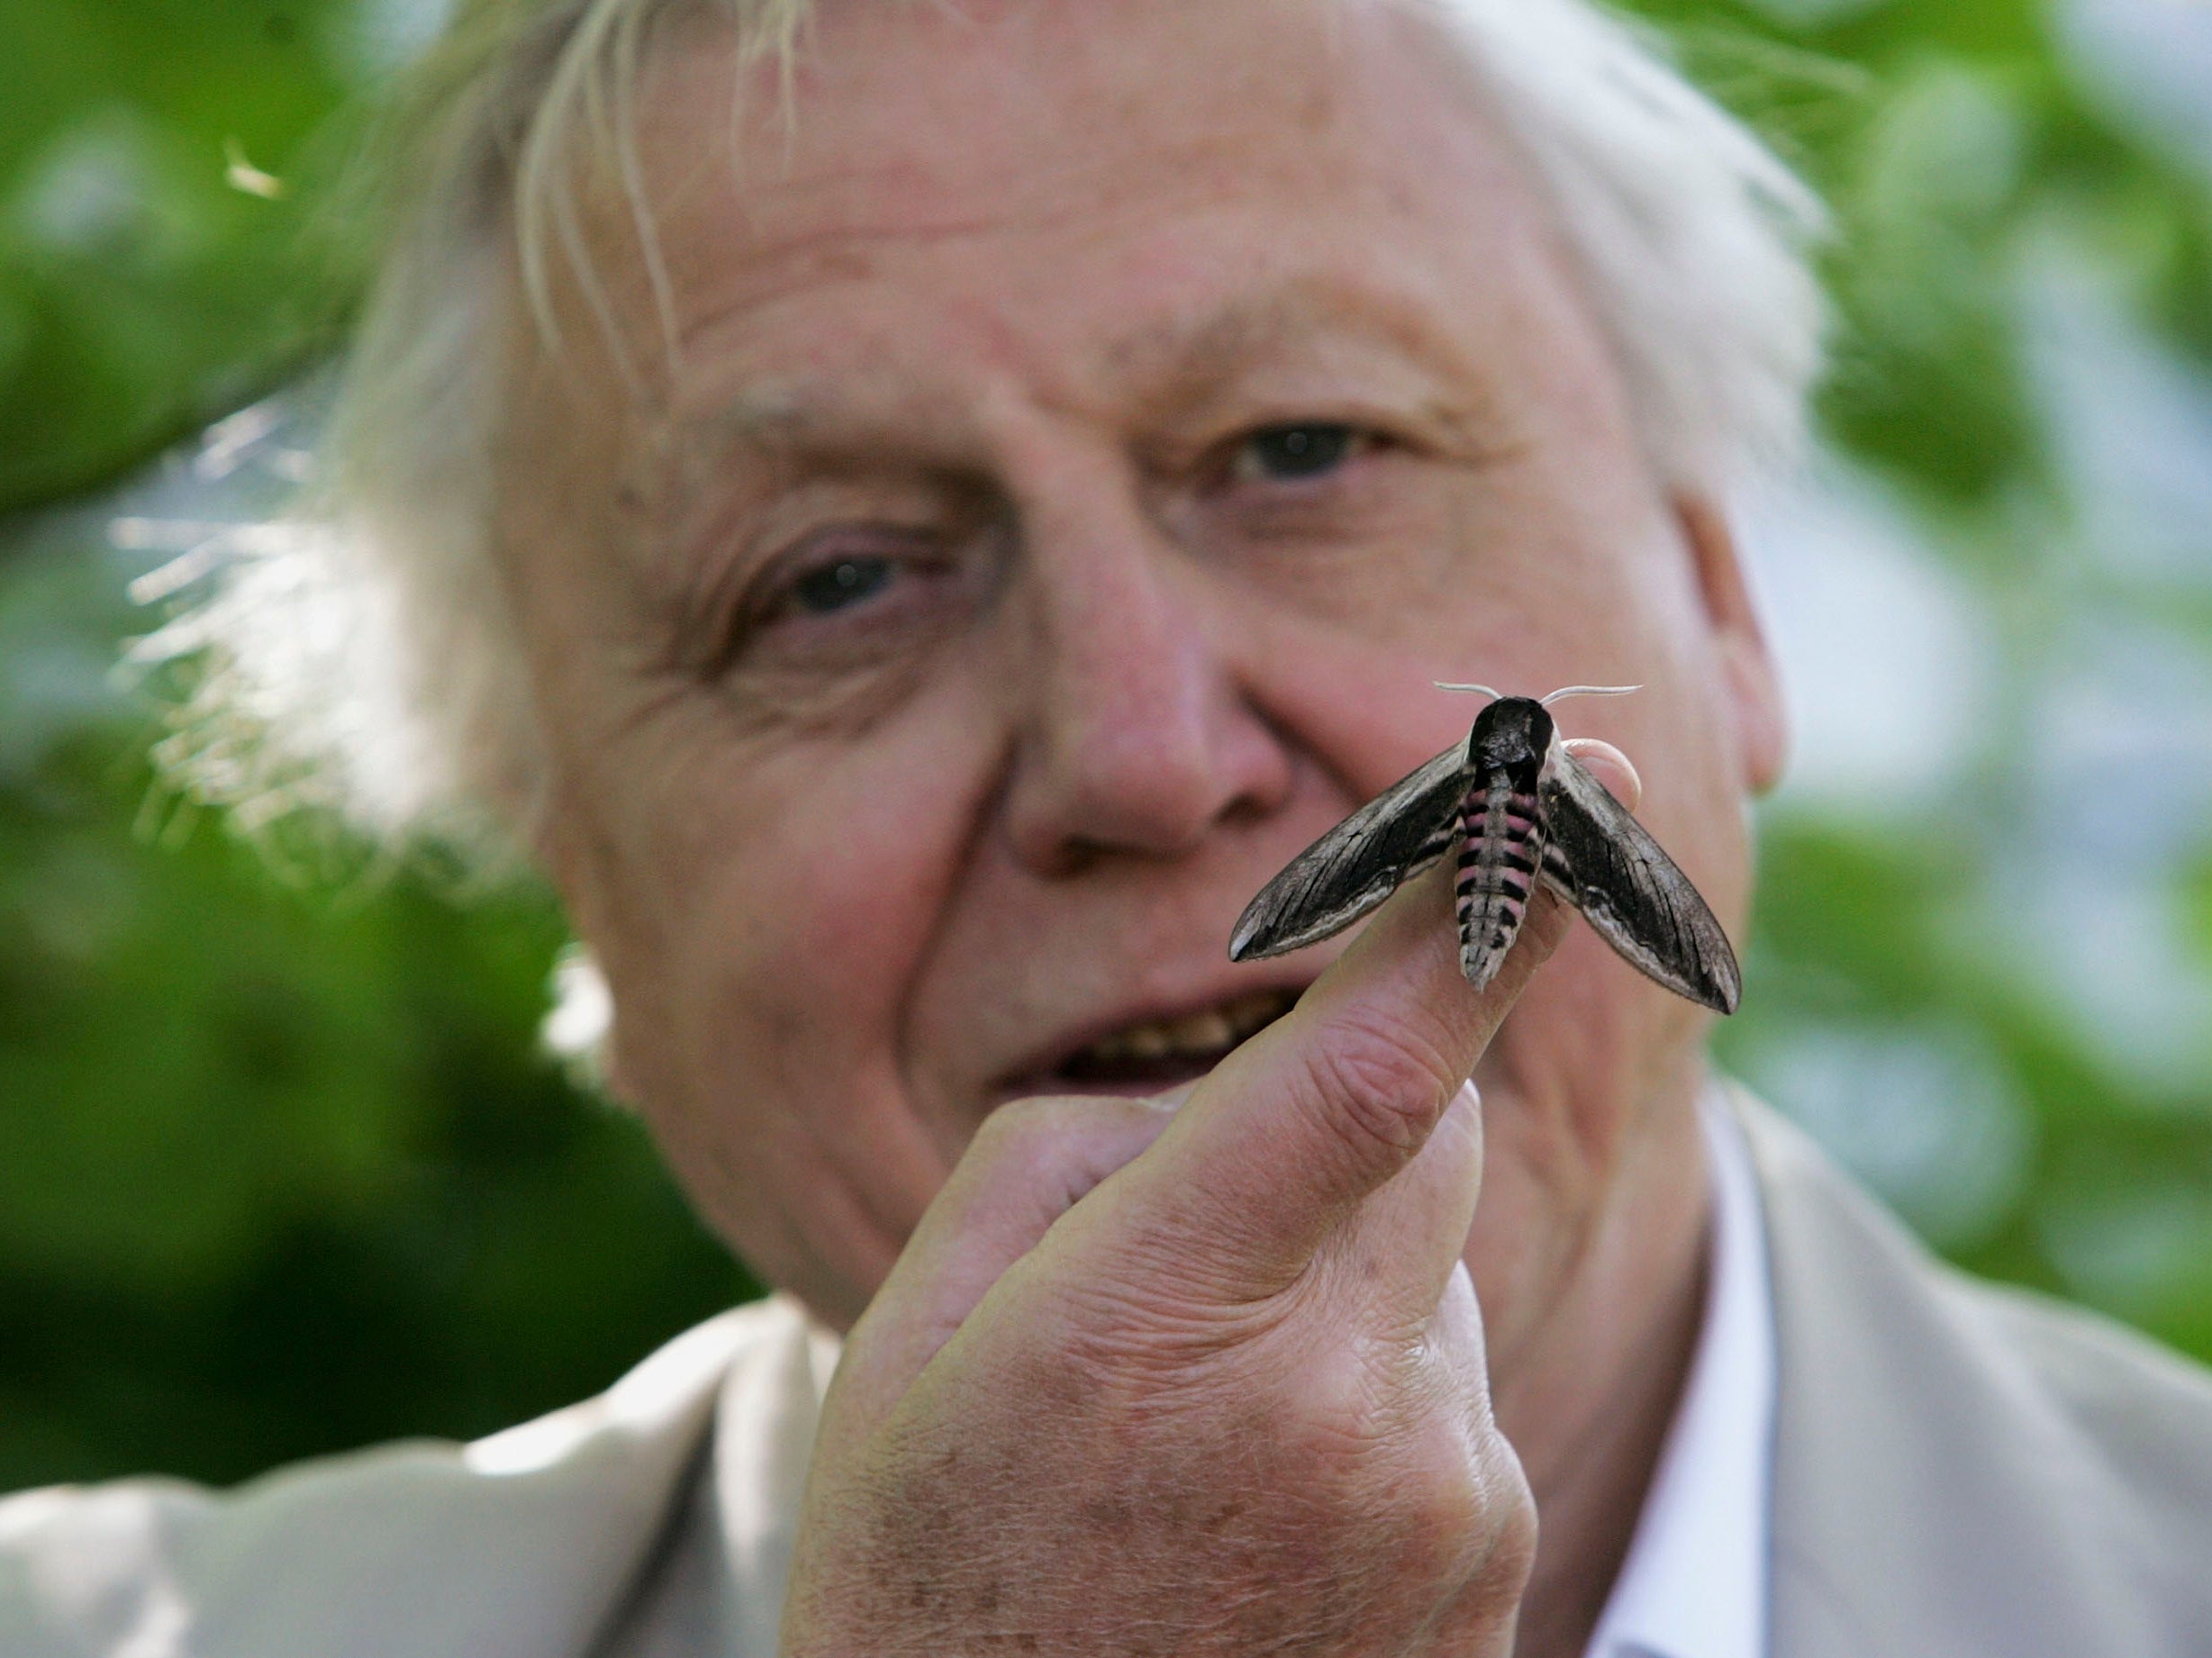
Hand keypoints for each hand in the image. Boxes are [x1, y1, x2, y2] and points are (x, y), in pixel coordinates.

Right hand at [779, 746, 1639, 1655]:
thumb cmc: (936, 1559)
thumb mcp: (928, 1323)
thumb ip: (1093, 1149)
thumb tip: (1235, 1082)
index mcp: (1168, 1312)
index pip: (1369, 1063)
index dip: (1476, 904)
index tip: (1558, 774)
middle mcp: (1346, 1404)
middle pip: (1424, 1132)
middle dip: (1337, 1121)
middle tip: (1194, 1232)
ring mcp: (1443, 1497)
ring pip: (1433, 1258)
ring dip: (1339, 1278)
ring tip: (1199, 1422)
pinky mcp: (1492, 1556)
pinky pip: (1451, 1377)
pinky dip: (1374, 1383)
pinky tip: (1258, 1490)